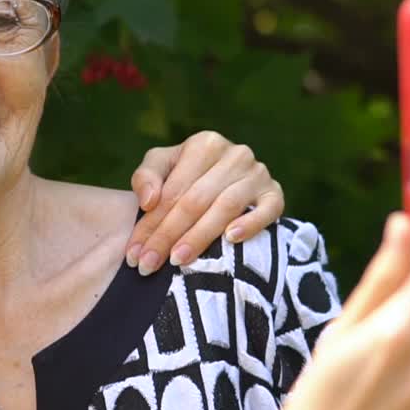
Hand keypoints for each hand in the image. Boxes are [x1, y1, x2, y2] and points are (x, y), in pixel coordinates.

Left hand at [126, 131, 282, 274]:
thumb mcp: (161, 166)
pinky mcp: (275, 193)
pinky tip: (231, 239)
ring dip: (199, 237)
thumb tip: (149, 201)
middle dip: (168, 236)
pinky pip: (267, 210)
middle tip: (149, 265)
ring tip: (177, 260)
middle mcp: (235, 154)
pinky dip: (250, 224)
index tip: (134, 254)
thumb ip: (146, 177)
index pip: (173, 190)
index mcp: (205, 144)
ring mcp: (258, 173)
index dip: (151, 223)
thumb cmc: (186, 174)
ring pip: (226, 207)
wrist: (224, 178)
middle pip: (196, 201)